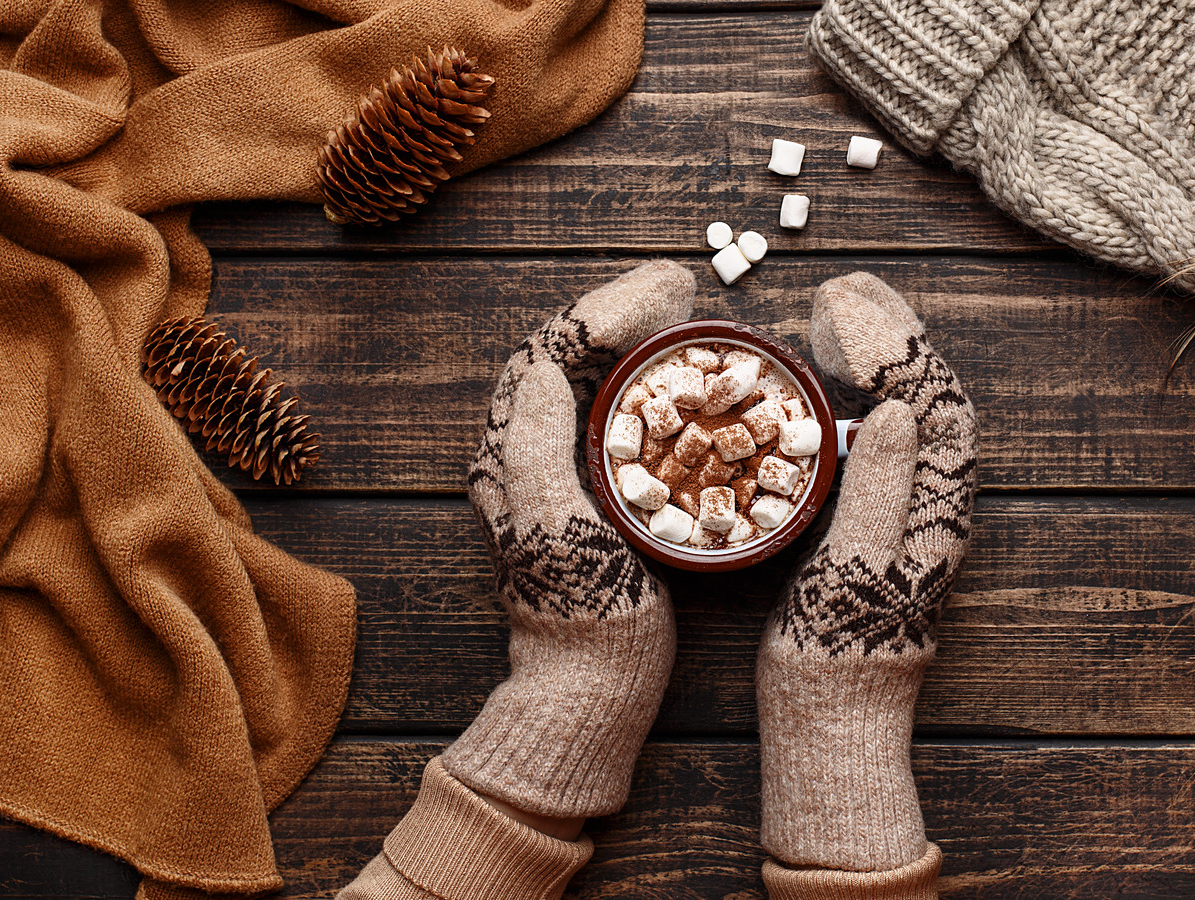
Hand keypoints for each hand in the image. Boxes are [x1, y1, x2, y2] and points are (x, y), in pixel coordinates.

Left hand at [338, 260, 694, 899]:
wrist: (590, 688)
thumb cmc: (582, 616)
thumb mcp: (560, 530)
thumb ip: (539, 448)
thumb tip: (543, 362)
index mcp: (512, 454)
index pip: (549, 350)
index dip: (607, 309)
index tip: (669, 293)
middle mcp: (523, 455)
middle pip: (565, 355)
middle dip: (620, 310)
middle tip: (682, 289)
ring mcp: (555, 475)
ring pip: (586, 380)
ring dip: (629, 339)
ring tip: (682, 315)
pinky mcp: (586, 495)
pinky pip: (609, 415)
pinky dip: (644, 381)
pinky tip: (682, 378)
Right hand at [758, 272, 977, 893]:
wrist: (834, 725)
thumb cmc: (840, 658)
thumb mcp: (853, 571)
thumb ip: (881, 490)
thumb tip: (901, 406)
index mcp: (934, 507)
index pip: (932, 399)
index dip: (895, 341)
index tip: (843, 302)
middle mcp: (933, 503)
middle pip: (928, 394)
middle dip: (890, 333)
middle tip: (839, 287)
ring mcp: (909, 512)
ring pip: (907, 414)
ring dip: (876, 359)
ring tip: (831, 316)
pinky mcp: (880, 525)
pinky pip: (880, 442)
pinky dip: (856, 399)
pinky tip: (821, 387)